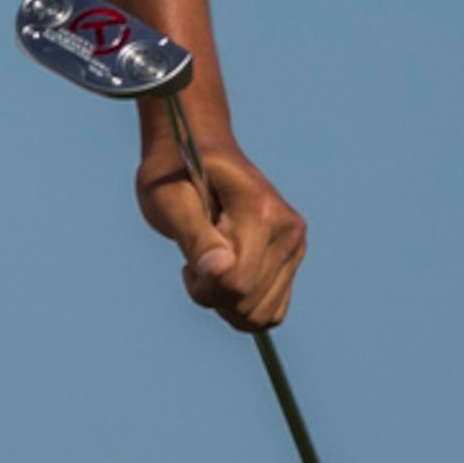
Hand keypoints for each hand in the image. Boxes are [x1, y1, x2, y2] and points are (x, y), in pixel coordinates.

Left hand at [135, 141, 306, 331]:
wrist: (196, 148)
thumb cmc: (174, 174)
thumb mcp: (168, 202)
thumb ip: (196, 238)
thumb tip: (222, 273)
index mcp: (259, 210)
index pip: (236, 282)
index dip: (202, 287)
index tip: (186, 265)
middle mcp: (288, 228)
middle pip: (249, 303)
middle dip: (213, 294)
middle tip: (196, 259)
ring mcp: (295, 243)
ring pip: (262, 314)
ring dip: (227, 301)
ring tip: (211, 262)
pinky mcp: (293, 256)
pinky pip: (272, 310)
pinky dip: (243, 304)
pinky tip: (227, 274)